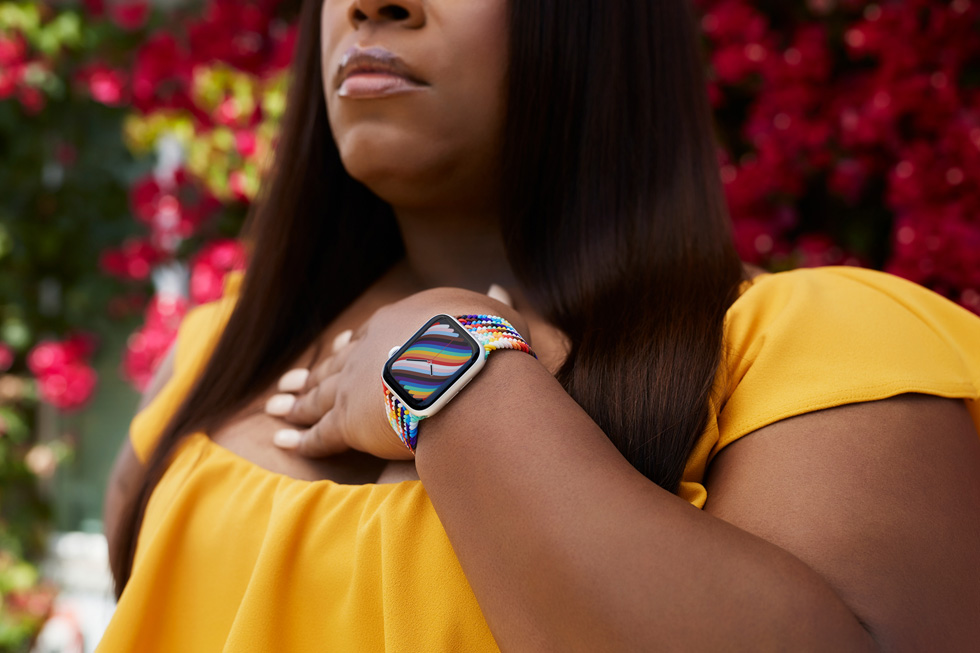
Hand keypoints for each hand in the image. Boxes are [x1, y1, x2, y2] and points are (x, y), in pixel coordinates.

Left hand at [266, 286, 528, 459]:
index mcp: (398, 321)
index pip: (369, 336)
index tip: (340, 347)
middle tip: (291, 381)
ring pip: (317, 395)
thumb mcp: (495, 315)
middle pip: (334, 364)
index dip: (354, 345)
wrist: (465, 368)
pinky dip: (301, 440)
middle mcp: (366, 349)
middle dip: (313, 374)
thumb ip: (492, 306)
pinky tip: (282, 443)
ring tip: (277, 406)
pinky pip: (319, 434)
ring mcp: (352, 385)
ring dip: (296, 402)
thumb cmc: (487, 341)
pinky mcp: (348, 421)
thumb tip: (498, 291)